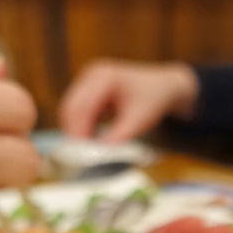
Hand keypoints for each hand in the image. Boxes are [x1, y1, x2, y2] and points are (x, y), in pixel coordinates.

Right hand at [58, 58, 199, 142]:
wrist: (162, 87)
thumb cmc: (153, 100)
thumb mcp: (140, 120)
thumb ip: (119, 136)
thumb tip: (100, 153)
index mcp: (103, 77)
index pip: (80, 106)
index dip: (78, 131)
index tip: (82, 154)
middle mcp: (91, 75)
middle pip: (70, 107)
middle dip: (74, 132)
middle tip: (81, 157)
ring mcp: (88, 81)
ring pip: (71, 110)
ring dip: (76, 131)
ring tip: (87, 152)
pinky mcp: (89, 90)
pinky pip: (78, 111)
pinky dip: (82, 127)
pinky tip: (91, 142)